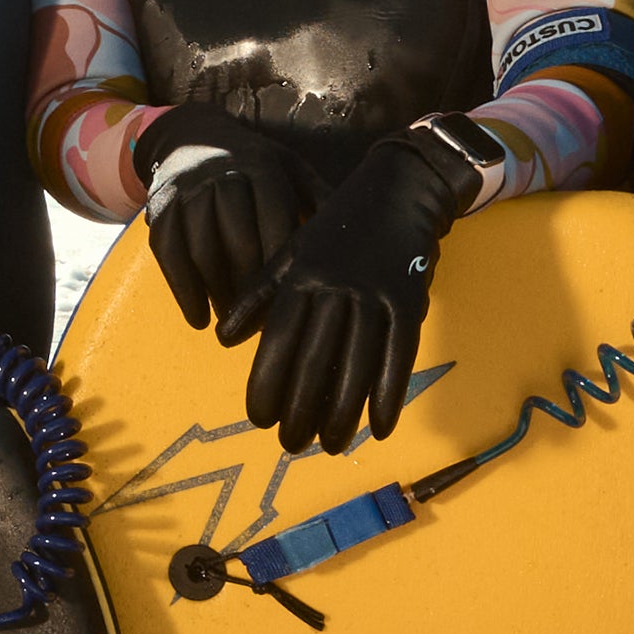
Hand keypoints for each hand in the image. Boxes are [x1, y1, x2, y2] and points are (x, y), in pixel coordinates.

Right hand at [144, 126, 313, 330]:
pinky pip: (168, 252)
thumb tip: (357, 235)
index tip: (291, 295)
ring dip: (218, 291)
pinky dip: (182, 289)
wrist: (189, 135)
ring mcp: (186, 189)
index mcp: (261, 164)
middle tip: (265, 319)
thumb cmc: (252, 162)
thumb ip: (317, 197)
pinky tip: (197, 318)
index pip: (275, 217)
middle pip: (237, 236)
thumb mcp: (289, 167)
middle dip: (252, 283)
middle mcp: (221, 172)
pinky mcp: (159, 206)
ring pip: (201, 246)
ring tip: (233, 322)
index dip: (283, 261)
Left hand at [223, 126, 478, 450]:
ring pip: (357, 363)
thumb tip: (225, 341)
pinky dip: (389, 394)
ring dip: (343, 411)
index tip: (259, 418)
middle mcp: (336, 286)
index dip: (268, 382)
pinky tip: (379, 428)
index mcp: (301, 275)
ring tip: (330, 445)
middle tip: (291, 444)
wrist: (399, 188)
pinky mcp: (409, 301)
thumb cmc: (338, 227)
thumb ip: (258, 295)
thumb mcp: (292, 252)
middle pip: (316, 359)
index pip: (279, 339)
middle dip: (302, 408)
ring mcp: (375, 294)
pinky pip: (399, 355)